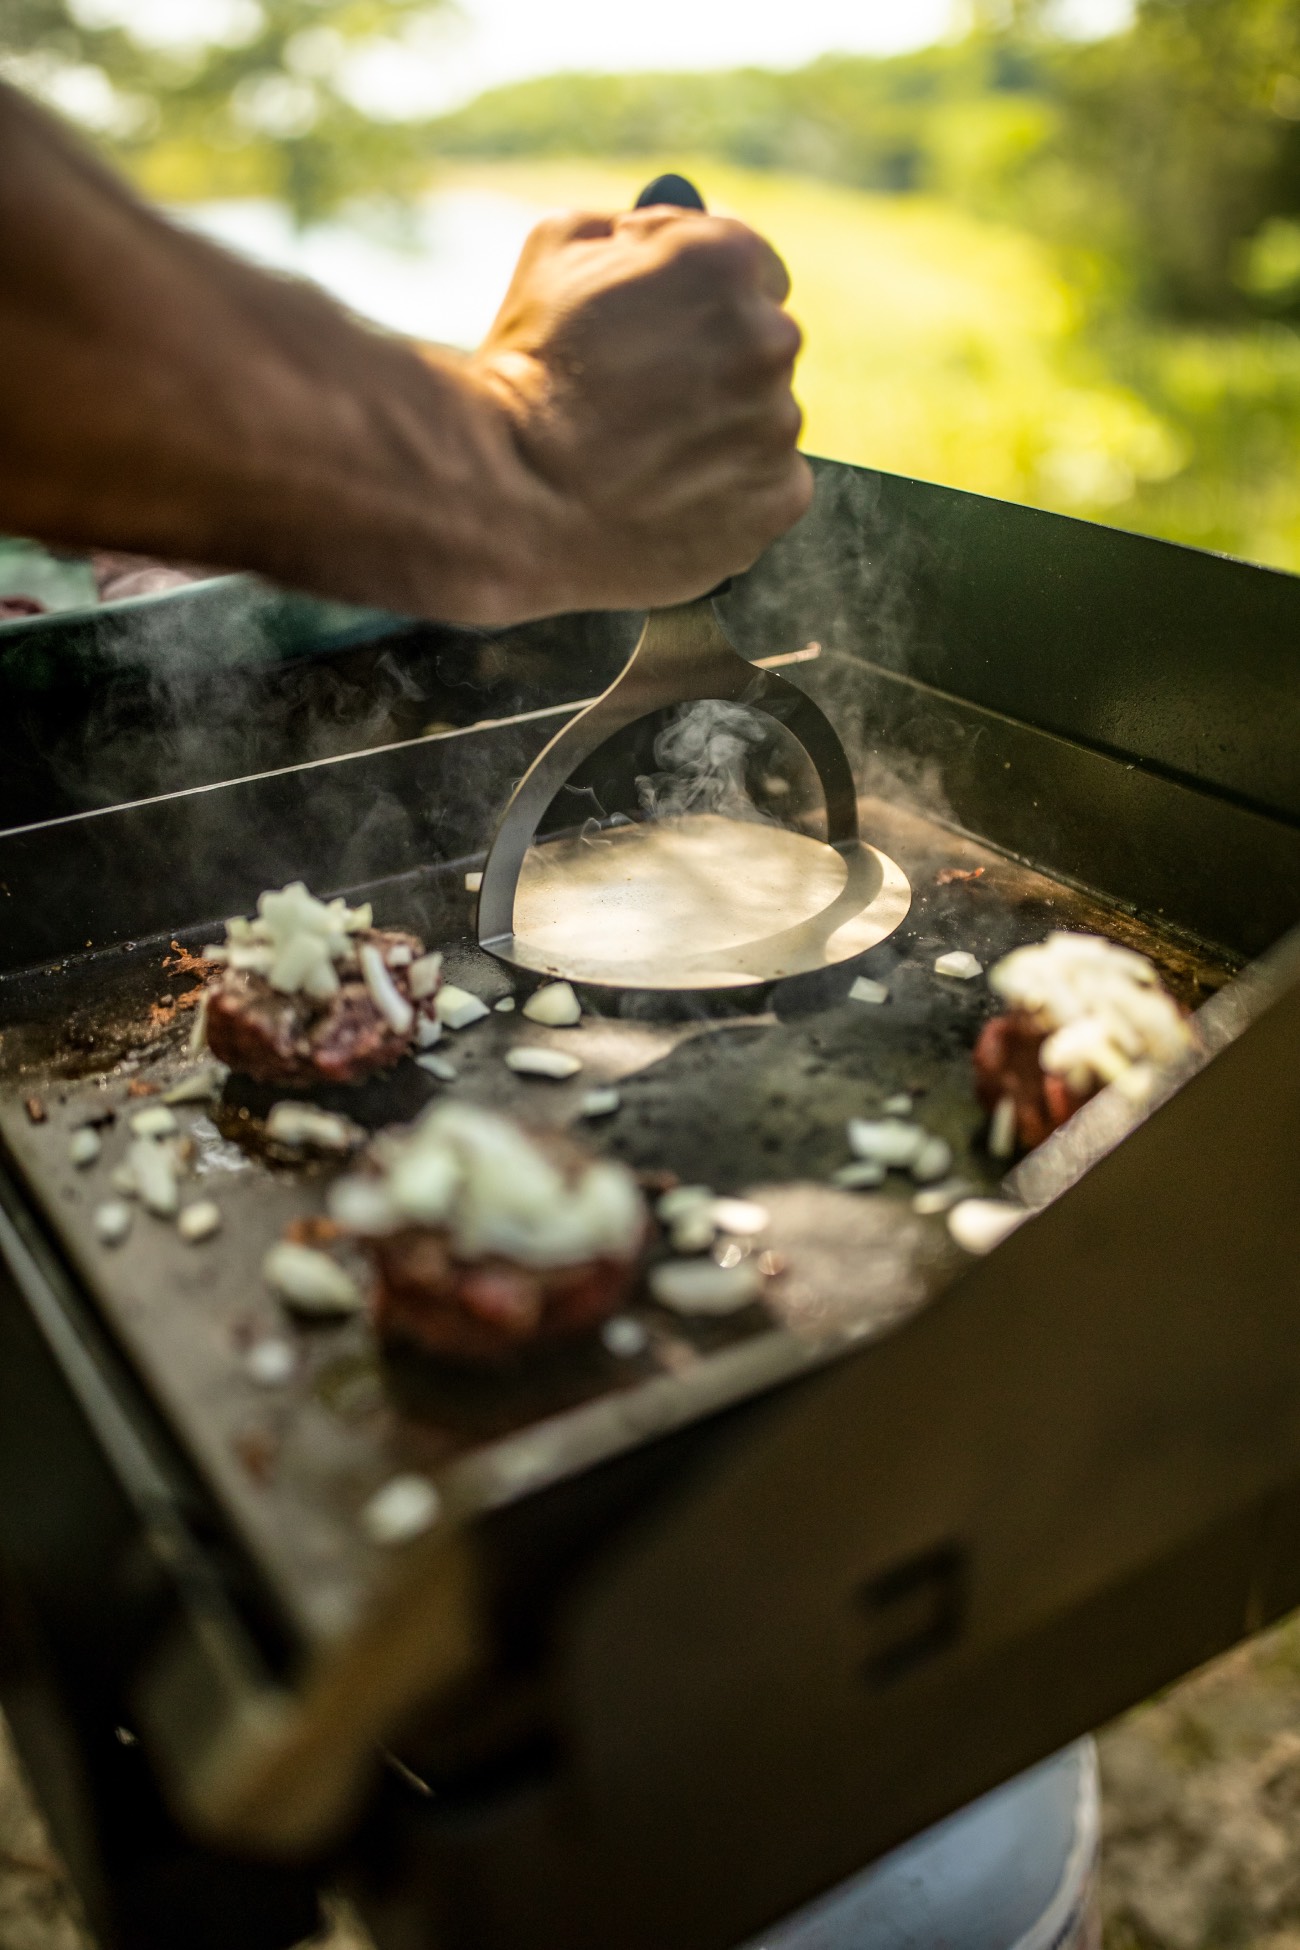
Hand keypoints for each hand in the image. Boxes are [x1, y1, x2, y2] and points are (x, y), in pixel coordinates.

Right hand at [468, 204, 812, 612]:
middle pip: (763, 344)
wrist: (511, 494)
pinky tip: (671, 494)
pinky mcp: (777, 499)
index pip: (753, 266)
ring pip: (765, 417)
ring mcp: (778, 424)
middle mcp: (770, 337)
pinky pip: (770, 485)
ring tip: (646, 452)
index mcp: (727, 259)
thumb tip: (659, 232)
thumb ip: (629, 229)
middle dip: (717, 362)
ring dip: (723, 428)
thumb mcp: (554, 250)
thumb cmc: (524, 368)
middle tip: (648, 396)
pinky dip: (734, 491)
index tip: (675, 327)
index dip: (706, 297)